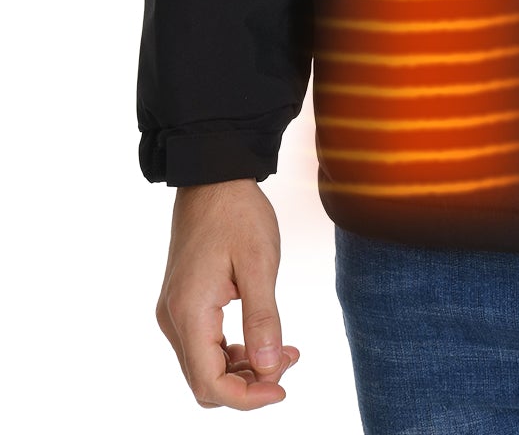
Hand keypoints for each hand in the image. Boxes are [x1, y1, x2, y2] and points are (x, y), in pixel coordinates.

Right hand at [155, 179, 300, 409]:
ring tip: (284, 349)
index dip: (246, 398)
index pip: (210, 383)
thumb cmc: (238, 213)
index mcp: (189, 312)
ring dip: (243, 367)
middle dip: (248, 383)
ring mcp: (175, 310)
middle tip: (288, 360)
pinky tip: (263, 337)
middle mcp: (174, 318)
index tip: (282, 388)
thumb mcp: (260, 263)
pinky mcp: (183, 301)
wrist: (213, 176)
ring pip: (205, 365)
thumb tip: (268, 370)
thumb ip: (264, 318)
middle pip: (205, 381)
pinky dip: (233, 349)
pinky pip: (205, 344)